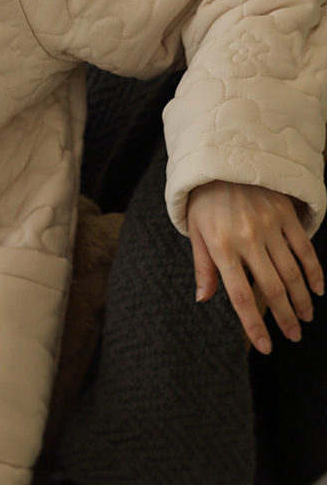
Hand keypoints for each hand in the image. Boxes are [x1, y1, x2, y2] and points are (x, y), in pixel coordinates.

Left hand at [187, 181, 324, 354]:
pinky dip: (314, 272)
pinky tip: (317, 290)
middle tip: (293, 337)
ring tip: (305, 318)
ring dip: (301, 300)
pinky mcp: (284, 214)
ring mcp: (269, 226)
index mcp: (221, 247)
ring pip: (291, 272)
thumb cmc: (203, 202)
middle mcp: (247, 239)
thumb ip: (203, 267)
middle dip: (285, 317)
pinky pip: (304, 249)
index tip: (265, 347)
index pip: (240, 295)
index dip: (254, 324)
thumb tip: (203, 299)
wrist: (220, 162)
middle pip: (272, 288)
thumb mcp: (196, 233)